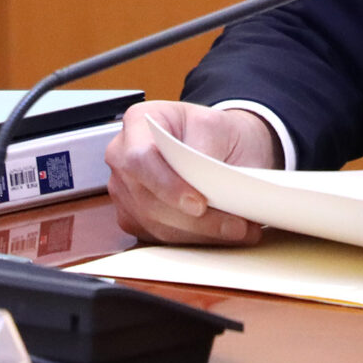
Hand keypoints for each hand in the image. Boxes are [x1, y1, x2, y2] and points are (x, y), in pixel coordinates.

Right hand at [104, 101, 278, 245]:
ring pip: (156, 225)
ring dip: (201, 234)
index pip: (141, 158)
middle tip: (235, 225)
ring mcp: (125, 192)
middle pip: (148, 199)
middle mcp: (122, 158)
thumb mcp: (216, 124)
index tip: (200, 204)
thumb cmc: (214, 130)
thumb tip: (205, 184)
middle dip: (195, 220)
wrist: (219, 143)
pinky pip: (161, 237)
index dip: (168, 185)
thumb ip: (205, 148)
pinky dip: (196, 240)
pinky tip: (224, 235)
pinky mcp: (135, 218)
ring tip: (240, 231)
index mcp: (137, 123)